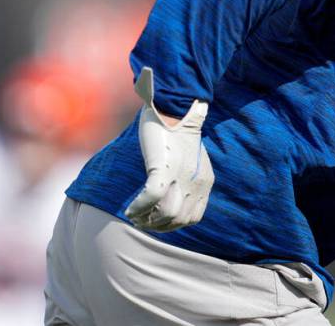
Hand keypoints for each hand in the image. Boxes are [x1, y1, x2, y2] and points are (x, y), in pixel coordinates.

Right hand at [124, 67, 213, 230]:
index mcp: (205, 181)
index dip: (173, 225)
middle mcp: (197, 181)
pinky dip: (138, 207)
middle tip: (141, 221)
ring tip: (134, 216)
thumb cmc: (179, 131)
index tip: (156, 221)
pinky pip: (151, 197)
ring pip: (167, 214)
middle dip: (157, 226)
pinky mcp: (164, 167)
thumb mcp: (191, 158)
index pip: (193, 217)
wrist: (175, 108)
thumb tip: (175, 192)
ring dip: (146, 220)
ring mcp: (182, 175)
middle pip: (179, 220)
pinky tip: (129, 209)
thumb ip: (188, 177)